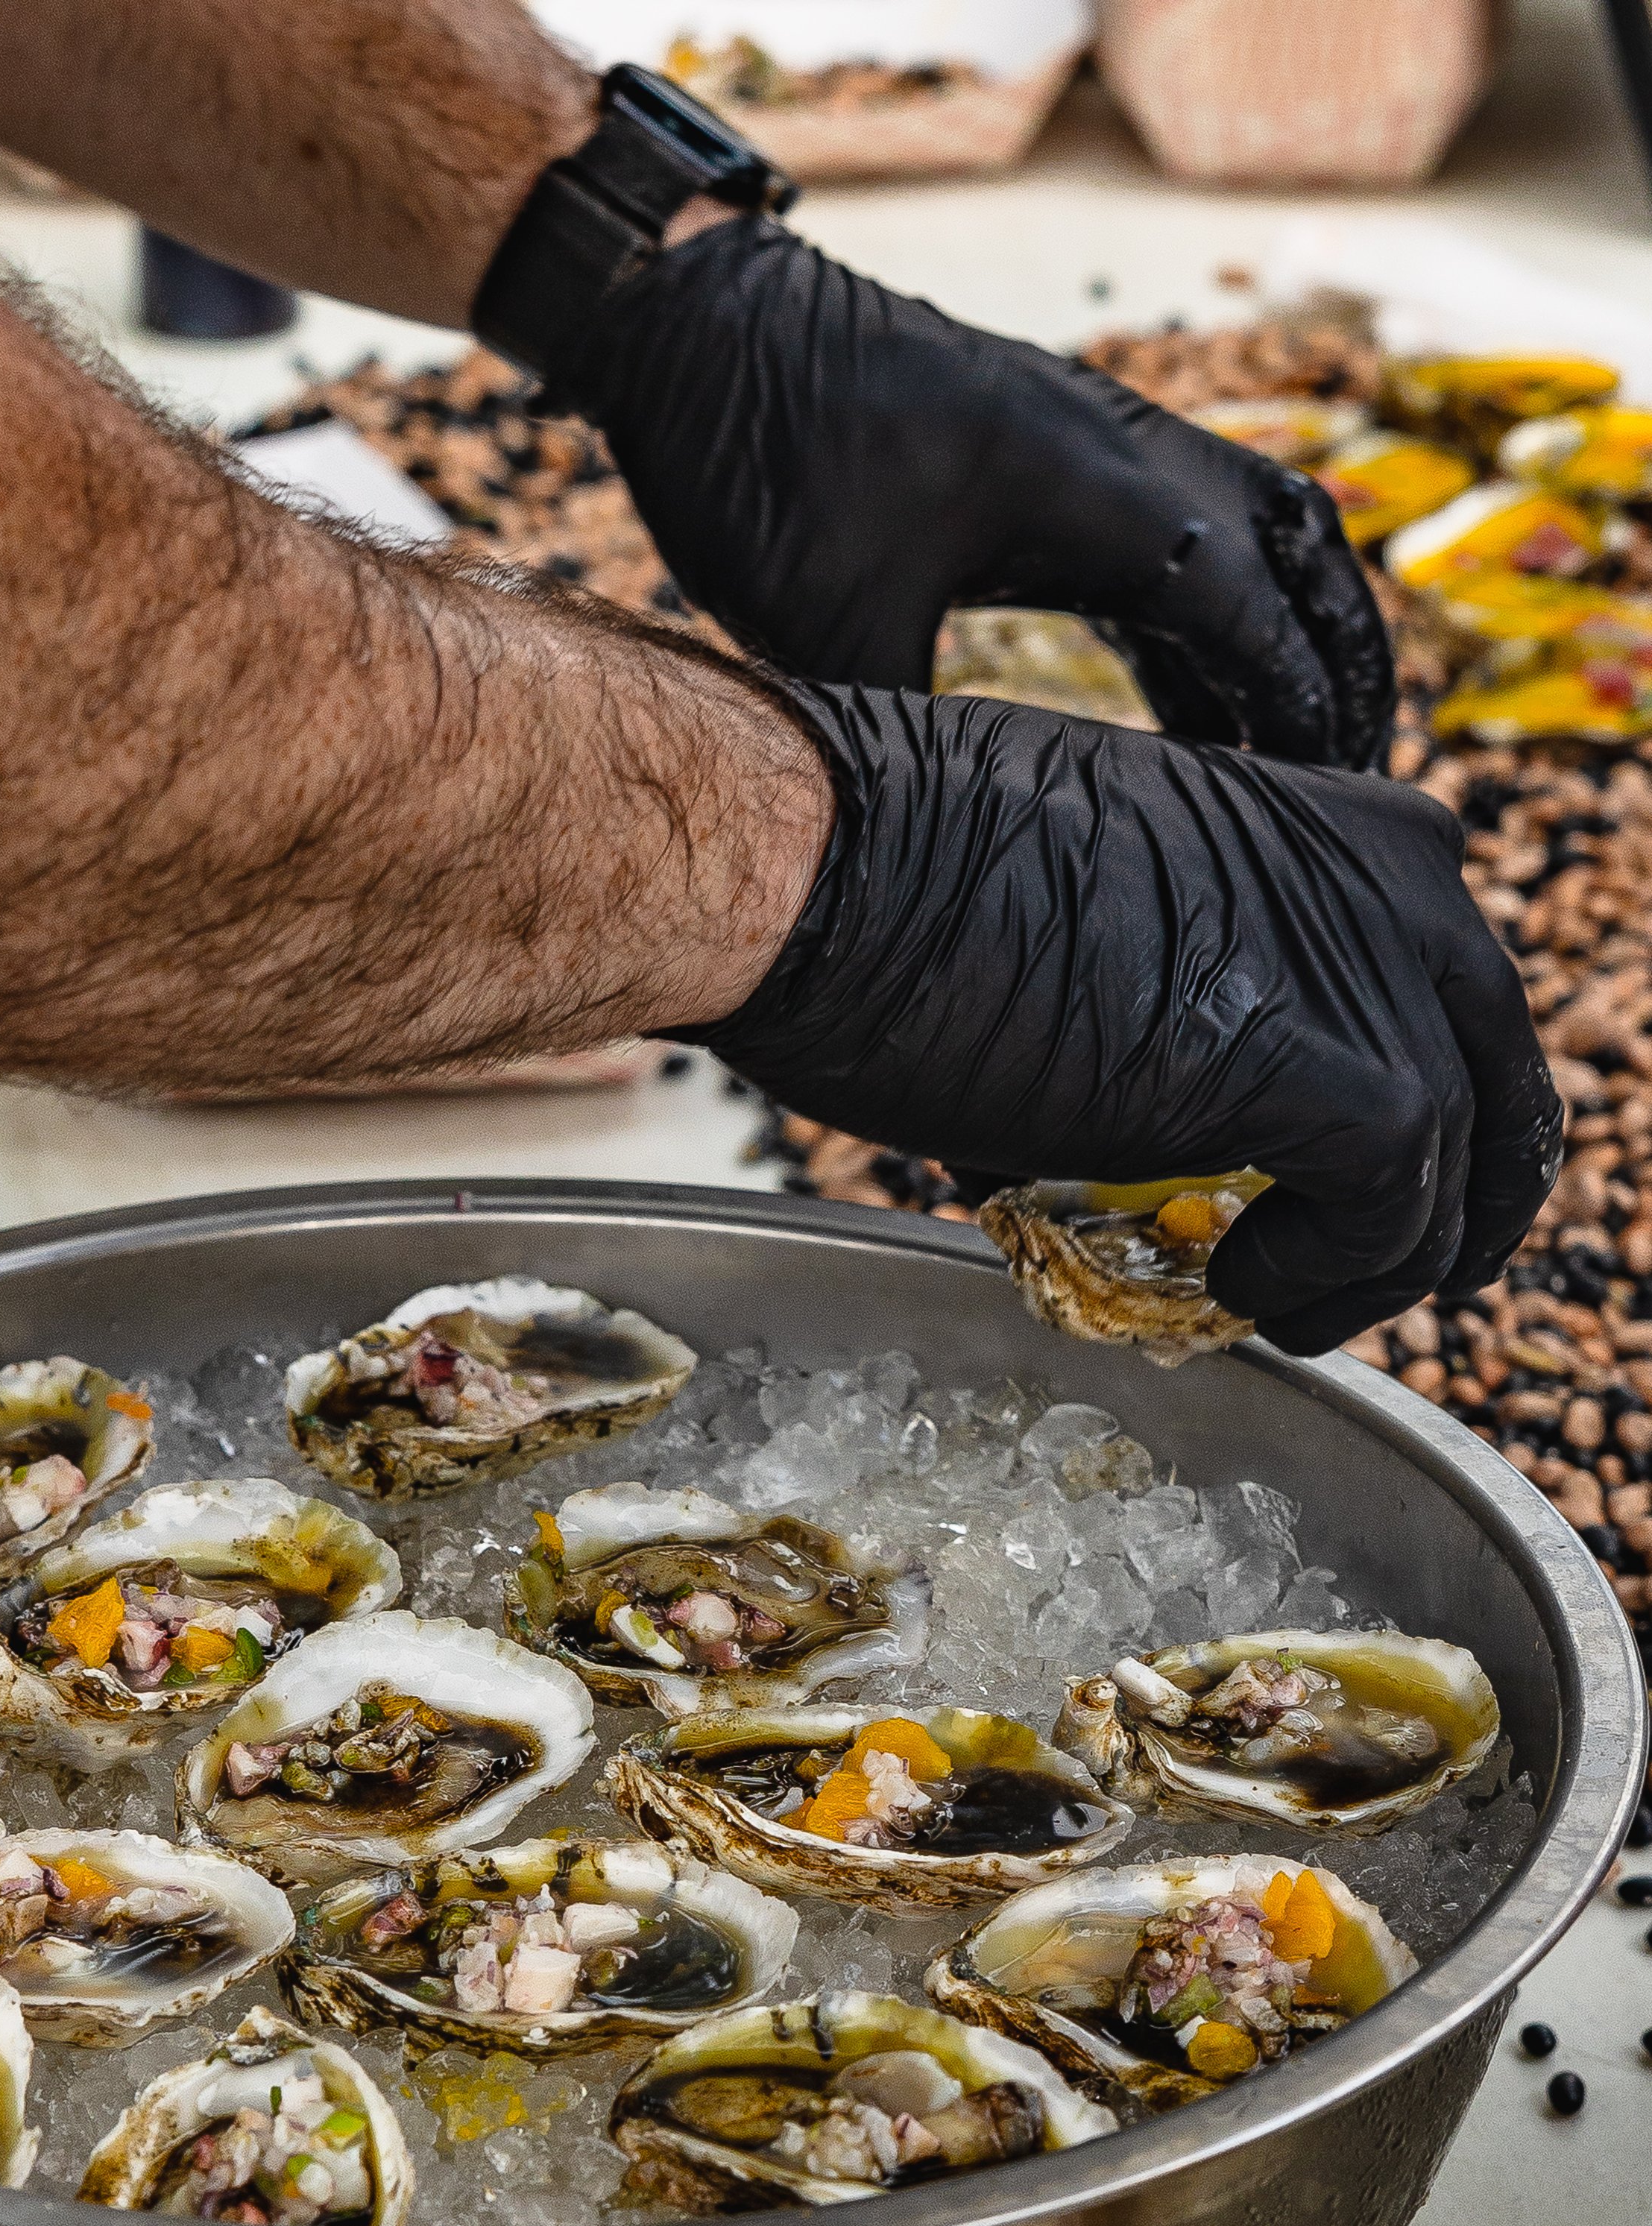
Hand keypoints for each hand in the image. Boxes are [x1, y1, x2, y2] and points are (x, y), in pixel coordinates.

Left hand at [549, 216, 1394, 770]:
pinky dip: (1208, 627)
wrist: (699, 326)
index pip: (1260, 621)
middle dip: (1340, 675)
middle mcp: (1132, 455)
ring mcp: (1101, 443)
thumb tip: (952, 856)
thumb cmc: (766, 462)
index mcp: (1108, 497)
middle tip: (1351, 790)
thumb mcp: (834, 630)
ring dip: (1286, 641)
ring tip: (1295, 761)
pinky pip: (1179, 541)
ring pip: (1256, 541)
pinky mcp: (1057, 453)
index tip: (1329, 810)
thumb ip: (918, 742)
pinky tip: (1195, 719)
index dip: (1304, 720)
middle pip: (1303, 564)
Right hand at [672, 689, 1559, 1355]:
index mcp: (1334, 821)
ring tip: (1278, 1308)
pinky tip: (1243, 1292)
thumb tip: (1169, 1102)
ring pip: (1456, 1162)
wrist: (826, 869)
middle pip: (1496, 1073)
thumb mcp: (1100, 906)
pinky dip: (1330, 1275)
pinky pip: (1392, 1215)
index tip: (1372, 1181)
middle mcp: (1391, 877)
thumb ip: (1189, 978)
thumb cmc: (899, 876)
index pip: (1449, 981)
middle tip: (1372, 1275)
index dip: (1429, 1098)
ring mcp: (1376, 969)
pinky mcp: (1334, 1072)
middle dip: (1452, 1194)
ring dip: (1372, 1262)